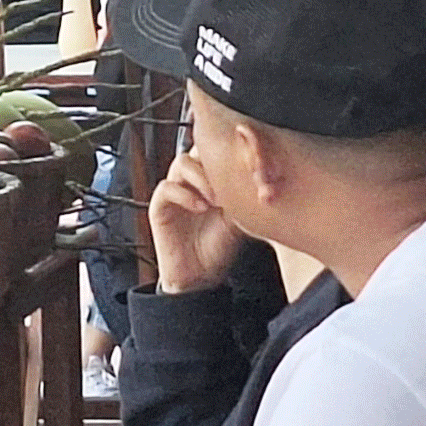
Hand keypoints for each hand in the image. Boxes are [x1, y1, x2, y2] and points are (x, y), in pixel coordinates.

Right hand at [148, 150, 244, 294]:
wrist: (200, 277)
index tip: (251, 162)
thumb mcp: (241, 217)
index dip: (231, 150)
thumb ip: (246, 195)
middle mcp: (192, 180)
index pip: (217, 148)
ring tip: (217, 198)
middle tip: (234, 179)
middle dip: (216, 160)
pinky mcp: (159, 207)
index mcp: (211, 177)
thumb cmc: (220, 247)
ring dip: (201, 177)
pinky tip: (201, 207)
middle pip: (198, 148)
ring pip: (182, 163)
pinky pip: (166, 188)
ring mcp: (174, 191)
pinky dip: (185, 194)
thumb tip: (267, 177)